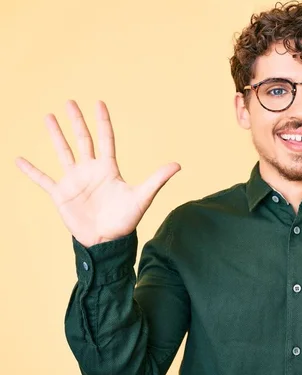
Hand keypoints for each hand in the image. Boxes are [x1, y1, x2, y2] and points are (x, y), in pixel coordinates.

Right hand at [15, 100, 180, 247]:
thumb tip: (178, 165)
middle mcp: (90, 170)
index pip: (105, 138)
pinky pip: (43, 179)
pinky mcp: (61, 194)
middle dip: (76, 121)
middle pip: (82, 139)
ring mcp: (75, 181)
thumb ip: (157, 179)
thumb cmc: (126, 220)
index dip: (102, 121)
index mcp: (109, 168)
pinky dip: (31, 170)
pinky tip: (19, 159)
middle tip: (69, 102)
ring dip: (55, 135)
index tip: (99, 102)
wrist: (107, 241)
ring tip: (48, 117)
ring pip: (63, 152)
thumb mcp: (142, 197)